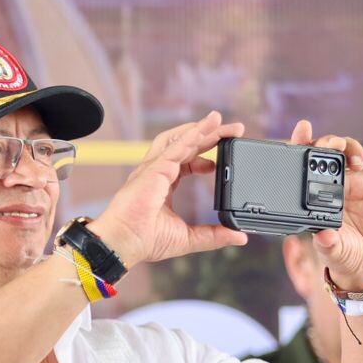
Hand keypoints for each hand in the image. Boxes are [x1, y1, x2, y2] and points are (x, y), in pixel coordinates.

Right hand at [89, 110, 248, 268]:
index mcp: (162, 185)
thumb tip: (239, 237)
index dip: (203, 158)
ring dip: (199, 128)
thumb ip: (213, 235)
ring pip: (177, 139)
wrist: (123, 242)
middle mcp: (157, 173)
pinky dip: (189, 137)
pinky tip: (204, 130)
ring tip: (218, 119)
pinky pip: (174, 148)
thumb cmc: (144, 240)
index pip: (185, 162)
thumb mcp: (188, 237)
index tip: (218, 163)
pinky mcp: (153, 170)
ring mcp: (153, 169)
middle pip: (185, 145)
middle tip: (234, 130)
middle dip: (209, 135)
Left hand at [290, 121, 362, 291]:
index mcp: (312, 194)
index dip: (301, 143)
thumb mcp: (332, 251)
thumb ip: (328, 244)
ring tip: (356, 161)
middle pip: (327, 151)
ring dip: (352, 148)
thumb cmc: (341, 253)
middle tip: (332, 145)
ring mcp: (353, 181)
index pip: (303, 164)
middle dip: (328, 141)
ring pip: (351, 152)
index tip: (302, 129)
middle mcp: (330, 183)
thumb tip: (323, 237)